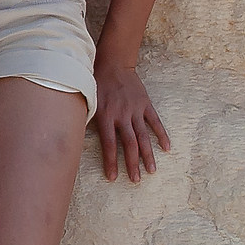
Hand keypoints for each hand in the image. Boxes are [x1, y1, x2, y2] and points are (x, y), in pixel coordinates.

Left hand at [93, 62, 170, 182]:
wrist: (113, 63)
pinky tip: (167, 148)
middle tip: (136, 181)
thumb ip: (87, 120)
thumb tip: (77, 139)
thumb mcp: (88, 102)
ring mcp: (135, 110)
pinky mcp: (145, 104)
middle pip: (129, 144)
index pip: (108, 145)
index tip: (113, 178)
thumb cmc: (96, 84)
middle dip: (132, 164)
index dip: (111, 162)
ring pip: (143, 136)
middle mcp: (122, 116)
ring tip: (151, 171)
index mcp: (106, 116)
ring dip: (148, 155)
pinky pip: (155, 122)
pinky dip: (161, 135)